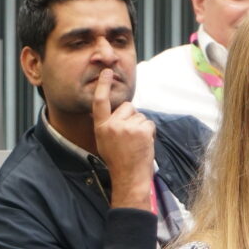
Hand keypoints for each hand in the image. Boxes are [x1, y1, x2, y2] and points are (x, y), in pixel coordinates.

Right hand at [92, 69, 155, 209]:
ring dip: (140, 126)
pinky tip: (143, 143)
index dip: (103, 85)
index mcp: (101, 127)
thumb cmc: (117, 160)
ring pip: (139, 115)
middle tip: (129, 136)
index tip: (106, 72)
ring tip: (135, 142)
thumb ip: (107, 125)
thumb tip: (111, 110)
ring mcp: (127, 127)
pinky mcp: (141, 130)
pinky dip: (149, 132)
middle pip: (127, 106)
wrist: (129, 176)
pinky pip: (148, 122)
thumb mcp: (103, 141)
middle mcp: (112, 125)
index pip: (100, 102)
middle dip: (131, 116)